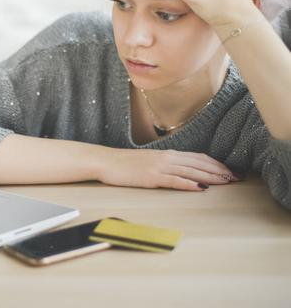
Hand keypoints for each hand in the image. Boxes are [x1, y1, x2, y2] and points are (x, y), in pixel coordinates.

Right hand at [97, 148, 239, 190]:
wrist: (106, 162)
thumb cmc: (126, 164)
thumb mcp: (150, 161)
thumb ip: (166, 165)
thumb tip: (184, 173)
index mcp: (167, 153)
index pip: (198, 157)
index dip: (216, 164)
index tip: (229, 170)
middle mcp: (166, 158)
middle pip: (199, 163)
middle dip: (219, 170)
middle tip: (235, 177)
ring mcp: (159, 167)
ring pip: (191, 171)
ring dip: (210, 177)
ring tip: (226, 182)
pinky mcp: (151, 177)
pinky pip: (174, 180)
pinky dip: (188, 183)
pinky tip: (200, 188)